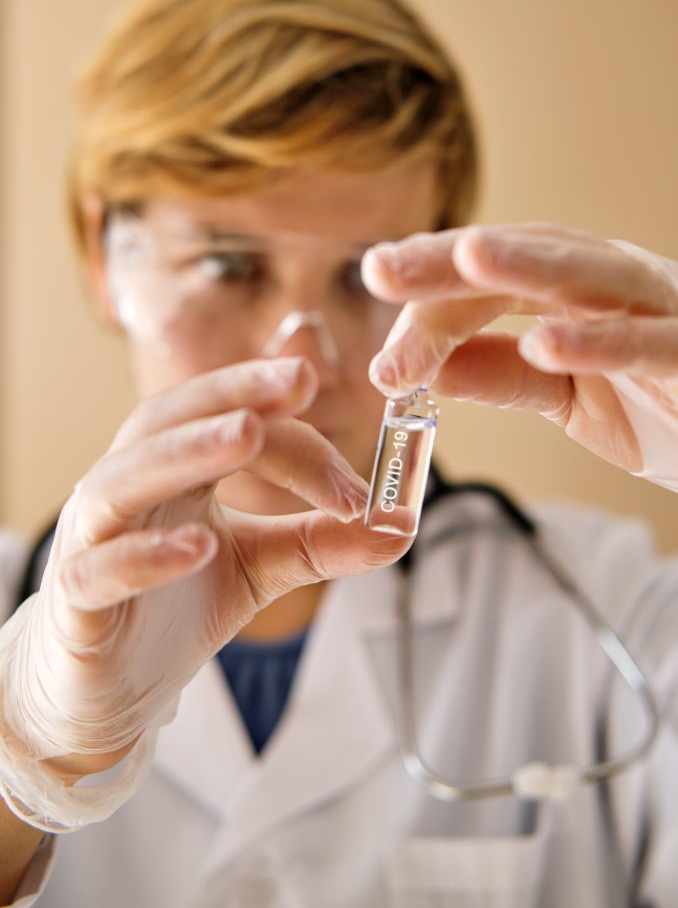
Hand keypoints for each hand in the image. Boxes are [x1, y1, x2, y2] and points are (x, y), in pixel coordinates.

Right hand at [0, 356, 407, 827]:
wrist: (109, 689)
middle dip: (232, 395)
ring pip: (124, 481)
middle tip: (296, 380)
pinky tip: (198, 544)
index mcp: (173, 469)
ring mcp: (91, 539)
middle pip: (168, 421)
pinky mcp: (75, 602)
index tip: (361, 477)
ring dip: (185, 452)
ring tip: (245, 434)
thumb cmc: (176, 607)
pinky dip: (146, 552)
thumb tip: (400, 526)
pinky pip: (100, 569)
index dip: (300, 441)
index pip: (232, 425)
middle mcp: (128, 488)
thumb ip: (320, 542)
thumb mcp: (261, 566)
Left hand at [362, 223, 677, 490]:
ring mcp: (662, 312)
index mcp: (576, 293)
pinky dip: (599, 341)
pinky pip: (648, 344)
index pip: (490, 282)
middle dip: (452, 261)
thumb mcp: (566, 397)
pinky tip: (547, 343)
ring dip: (527, 265)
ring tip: (465, 259)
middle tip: (380, 268)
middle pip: (525, 260)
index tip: (375, 301)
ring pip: (590, 277)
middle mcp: (616, 287)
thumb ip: (503, 376)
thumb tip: (426, 369)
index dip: (430, 293)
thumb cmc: (664, 409)